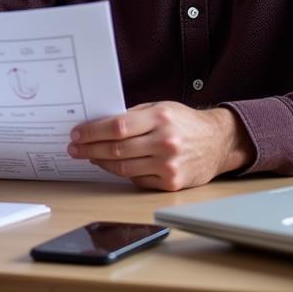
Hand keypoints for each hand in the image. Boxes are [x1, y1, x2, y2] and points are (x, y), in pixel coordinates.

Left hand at [67, 102, 254, 190]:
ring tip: (88, 156)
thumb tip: (98, 124)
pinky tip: (110, 165)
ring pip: (123, 167)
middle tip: (74, 148)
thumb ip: (132, 116)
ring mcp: (169, 165)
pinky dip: (121, 172)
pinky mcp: (171, 183)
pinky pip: (137, 179)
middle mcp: (165, 142)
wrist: (218, 142)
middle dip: (89, 148)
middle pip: (116, 149)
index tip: (76, 133)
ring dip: (100, 162)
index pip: (117, 126)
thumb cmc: (184, 122)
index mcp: (160, 118)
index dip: (92, 132)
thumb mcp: (160, 108)